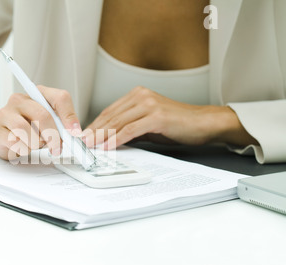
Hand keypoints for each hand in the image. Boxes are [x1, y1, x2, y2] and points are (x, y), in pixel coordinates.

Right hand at [0, 86, 81, 159]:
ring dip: (37, 143)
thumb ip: (62, 126)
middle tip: (57, 148)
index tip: (74, 133)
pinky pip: (15, 142)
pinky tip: (25, 147)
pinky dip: (25, 149)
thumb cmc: (31, 129)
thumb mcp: (50, 123)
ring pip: (26, 130)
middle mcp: (20, 100)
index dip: (69, 116)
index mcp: (37, 94)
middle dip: (54, 136)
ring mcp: (6, 114)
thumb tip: (75, 135)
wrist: (5, 137)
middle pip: (43, 115)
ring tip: (37, 145)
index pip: (59, 97)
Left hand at [84, 86, 257, 149]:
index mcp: (137, 95)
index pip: (109, 112)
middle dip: (94, 132)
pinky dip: (117, 139)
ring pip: (118, 122)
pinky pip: (131, 129)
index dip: (94, 126)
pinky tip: (108, 147)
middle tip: (81, 144)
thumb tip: (108, 140)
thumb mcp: (147, 125)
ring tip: (90, 147)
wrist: (203, 123)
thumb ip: (128, 128)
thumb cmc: (177, 124)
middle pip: (110, 116)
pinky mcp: (156, 115)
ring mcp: (148, 104)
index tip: (84, 138)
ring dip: (102, 136)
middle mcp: (141, 96)